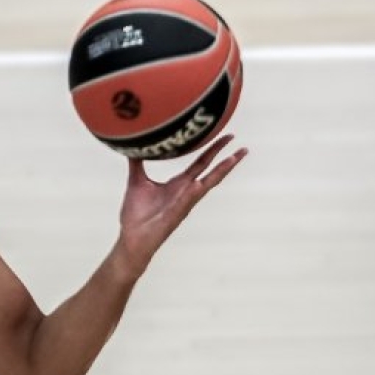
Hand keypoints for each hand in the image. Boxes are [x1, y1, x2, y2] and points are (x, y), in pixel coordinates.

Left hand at [113, 134, 247, 276]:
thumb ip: (137, 163)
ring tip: (233, 159)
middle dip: (227, 158)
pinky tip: (198, 184)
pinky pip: (185, 201)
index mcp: (180, 183)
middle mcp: (187, 191)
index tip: (226, 137)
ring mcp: (185, 202)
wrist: (132, 237)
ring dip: (221, 172)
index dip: (214, 149)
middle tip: (243, 146)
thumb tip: (133, 145)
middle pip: (211, 171)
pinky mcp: (175, 214)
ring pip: (207, 185)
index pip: (202, 163)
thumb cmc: (137, 214)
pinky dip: (192, 193)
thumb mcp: (137, 181)